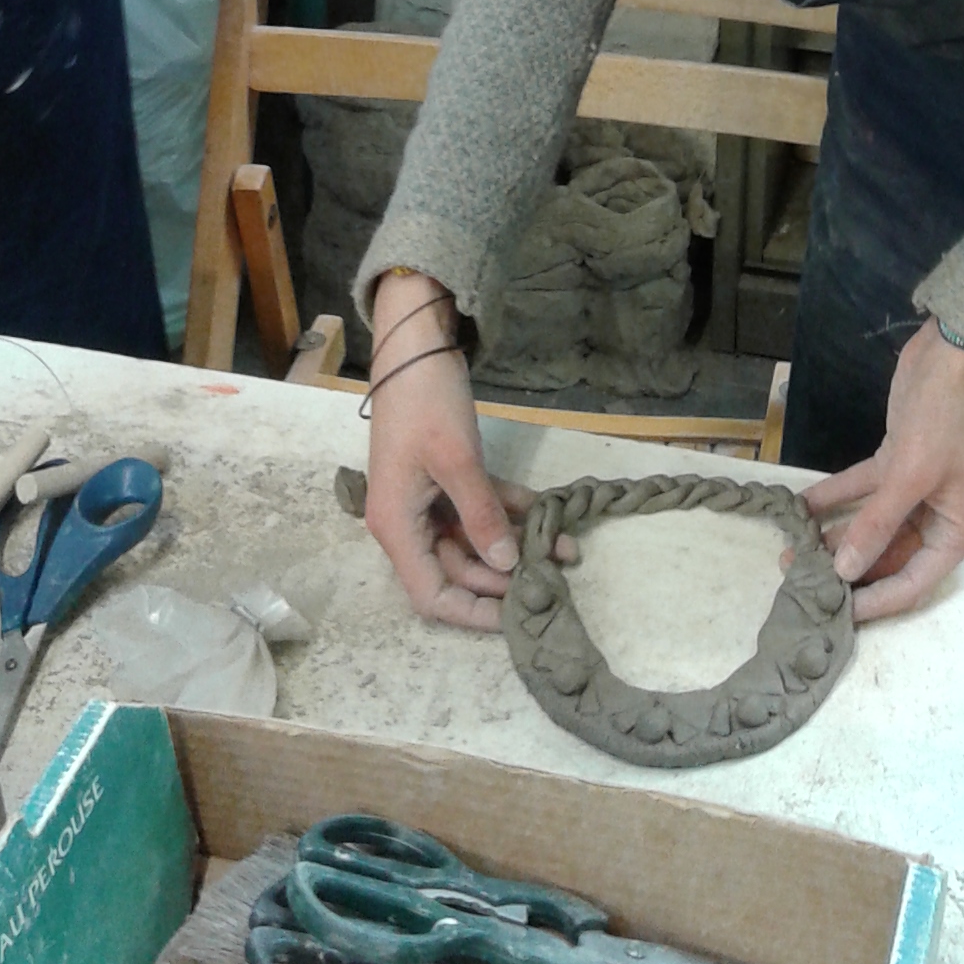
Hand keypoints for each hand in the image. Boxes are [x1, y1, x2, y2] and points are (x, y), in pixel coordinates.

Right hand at [363, 272, 527, 630]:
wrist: (416, 345)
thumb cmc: (425, 403)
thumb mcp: (456, 460)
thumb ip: (480, 514)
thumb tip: (505, 563)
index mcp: (397, 527)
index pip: (431, 595)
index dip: (472, 613)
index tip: (514, 619)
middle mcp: (409, 522)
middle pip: (457, 571)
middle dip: (504, 578)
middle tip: (553, 582)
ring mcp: (429, 500)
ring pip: (475, 539)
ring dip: (516, 545)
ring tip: (566, 553)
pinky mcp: (448, 478)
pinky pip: (482, 507)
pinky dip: (512, 512)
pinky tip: (553, 520)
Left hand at [802, 318, 963, 621]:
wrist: (951, 354)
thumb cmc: (942, 419)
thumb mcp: (910, 475)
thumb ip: (877, 525)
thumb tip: (844, 570)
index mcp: (958, 531)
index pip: (913, 583)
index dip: (875, 600)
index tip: (835, 613)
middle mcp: (940, 518)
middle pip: (889, 557)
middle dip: (846, 567)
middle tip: (799, 578)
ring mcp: (916, 490)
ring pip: (871, 525)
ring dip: (835, 535)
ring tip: (791, 549)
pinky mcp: (897, 463)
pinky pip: (862, 491)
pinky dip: (835, 497)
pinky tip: (801, 507)